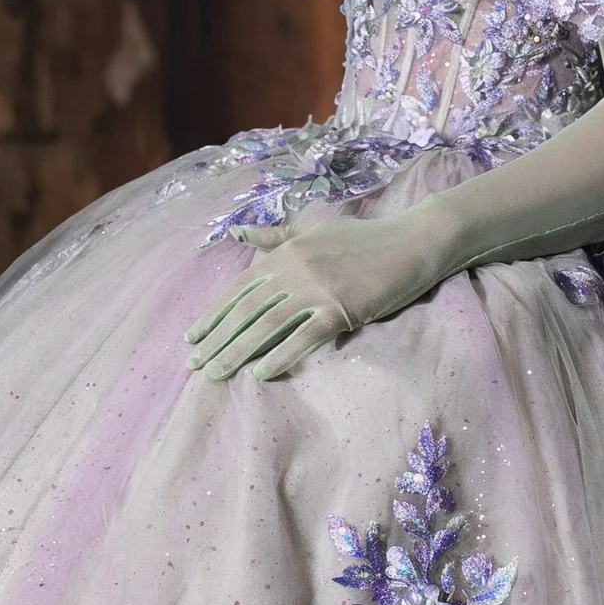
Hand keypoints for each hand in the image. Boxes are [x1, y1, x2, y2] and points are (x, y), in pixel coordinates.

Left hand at [186, 208, 451, 382]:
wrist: (411, 243)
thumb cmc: (363, 239)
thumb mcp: (314, 230)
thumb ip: (275, 235)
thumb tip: (237, 233)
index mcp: (285, 251)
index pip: (239, 287)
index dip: (213, 314)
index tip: (192, 338)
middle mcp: (294, 268)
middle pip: (246, 309)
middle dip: (217, 338)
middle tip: (195, 364)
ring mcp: (317, 288)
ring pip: (267, 325)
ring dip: (238, 351)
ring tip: (216, 374)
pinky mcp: (341, 308)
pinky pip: (303, 337)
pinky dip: (281, 355)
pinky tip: (261, 374)